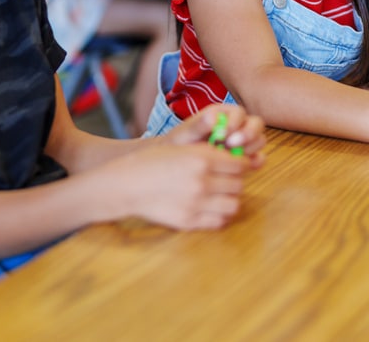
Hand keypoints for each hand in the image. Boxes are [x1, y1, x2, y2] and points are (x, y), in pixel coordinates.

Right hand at [112, 142, 253, 230]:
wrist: (128, 184)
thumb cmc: (152, 161)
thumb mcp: (181, 147)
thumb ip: (208, 152)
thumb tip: (234, 158)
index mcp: (202, 158)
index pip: (239, 164)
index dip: (240, 164)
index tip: (235, 166)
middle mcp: (202, 181)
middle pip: (238, 185)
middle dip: (234, 182)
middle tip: (225, 181)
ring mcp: (197, 203)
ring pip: (233, 205)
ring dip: (229, 199)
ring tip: (219, 196)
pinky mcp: (189, 221)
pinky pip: (219, 221)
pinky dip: (218, 216)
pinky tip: (209, 209)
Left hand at [165, 104, 266, 169]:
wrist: (176, 164)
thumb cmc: (180, 145)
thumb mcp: (186, 135)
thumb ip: (199, 125)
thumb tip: (214, 117)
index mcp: (223, 113)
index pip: (239, 113)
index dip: (236, 123)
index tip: (224, 135)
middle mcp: (237, 125)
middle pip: (256, 124)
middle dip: (248, 135)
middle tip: (232, 146)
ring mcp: (243, 141)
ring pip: (259, 140)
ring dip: (250, 148)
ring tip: (232, 158)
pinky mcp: (245, 157)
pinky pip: (258, 157)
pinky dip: (255, 162)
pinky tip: (245, 167)